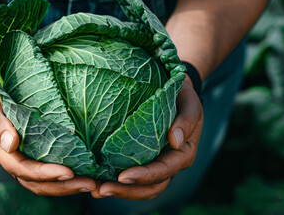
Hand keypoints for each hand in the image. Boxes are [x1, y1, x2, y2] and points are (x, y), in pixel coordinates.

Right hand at [0, 89, 96, 195]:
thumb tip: (10, 143)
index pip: (23, 169)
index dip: (45, 174)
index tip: (68, 172)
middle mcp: (11, 162)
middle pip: (36, 183)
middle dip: (63, 186)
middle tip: (90, 184)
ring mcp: (23, 163)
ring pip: (44, 185)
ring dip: (68, 187)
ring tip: (92, 184)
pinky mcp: (35, 160)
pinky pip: (49, 177)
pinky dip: (67, 180)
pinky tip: (85, 177)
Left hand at [91, 76, 203, 199]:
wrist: (175, 92)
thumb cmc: (182, 96)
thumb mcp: (190, 102)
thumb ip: (186, 120)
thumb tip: (175, 140)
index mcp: (182, 155)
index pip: (163, 171)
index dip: (144, 176)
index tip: (122, 177)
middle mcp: (168, 165)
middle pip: (149, 188)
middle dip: (126, 192)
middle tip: (101, 189)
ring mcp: (154, 165)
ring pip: (138, 188)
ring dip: (117, 192)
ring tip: (94, 190)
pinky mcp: (141, 160)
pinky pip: (128, 176)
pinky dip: (112, 181)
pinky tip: (93, 180)